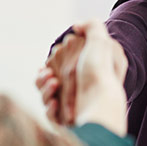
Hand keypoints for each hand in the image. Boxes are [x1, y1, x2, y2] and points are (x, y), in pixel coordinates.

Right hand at [36, 20, 127, 135]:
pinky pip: (50, 113)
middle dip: (44, 75)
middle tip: (49, 74)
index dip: (56, 58)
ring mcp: (73, 105)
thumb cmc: (100, 73)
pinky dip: (50, 107)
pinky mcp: (66, 120)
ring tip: (53, 84)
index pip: (64, 62)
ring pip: (46, 95)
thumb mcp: (101, 41)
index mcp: (88, 71)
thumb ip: (91, 26)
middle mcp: (80, 88)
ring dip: (44, 88)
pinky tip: (55, 102)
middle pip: (50, 78)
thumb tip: (77, 25)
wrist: (100, 104)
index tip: (55, 54)